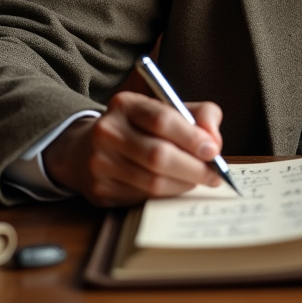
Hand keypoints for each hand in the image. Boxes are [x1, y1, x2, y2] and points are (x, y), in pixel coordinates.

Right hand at [42, 91, 224, 206]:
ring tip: (198, 180)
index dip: (192, 137)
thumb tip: (214, 142)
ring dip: (183, 184)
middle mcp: (108, 132)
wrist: (87, 148)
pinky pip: (143, 198)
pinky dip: (166, 195)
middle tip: (214, 175)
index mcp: (126, 105)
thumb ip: (199, 115)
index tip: (213, 151)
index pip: (162, 120)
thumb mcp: (168, 109)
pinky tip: (176, 187)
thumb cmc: (140, 127)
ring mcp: (100, 163)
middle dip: (193, 168)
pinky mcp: (100, 191)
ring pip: (152, 182)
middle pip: (158, 155)